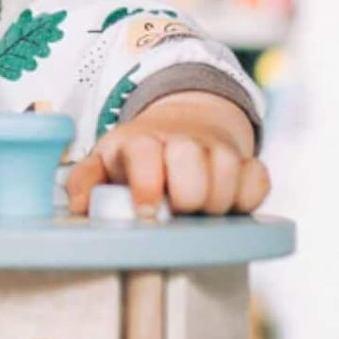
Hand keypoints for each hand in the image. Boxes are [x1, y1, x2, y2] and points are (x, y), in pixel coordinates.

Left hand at [66, 91, 267, 218]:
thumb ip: (85, 181)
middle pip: (192, 170)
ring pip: (228, 177)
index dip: (147, 186)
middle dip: (184, 199)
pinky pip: (259, 182)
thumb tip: (79, 204)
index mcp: (142, 141)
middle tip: (174, 211)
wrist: (184, 126)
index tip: (145, 213)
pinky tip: (227, 204)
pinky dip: (247, 198)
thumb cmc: (137, 156)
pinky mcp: (248, 161)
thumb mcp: (104, 163)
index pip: (146, 155)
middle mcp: (183, 140)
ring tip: (196, 210)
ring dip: (214, 204)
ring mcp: (218, 149)